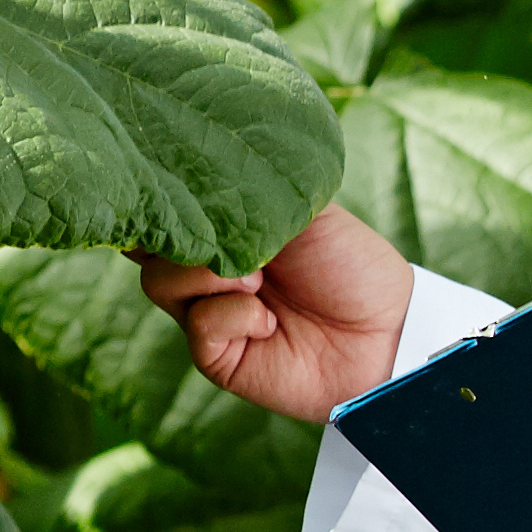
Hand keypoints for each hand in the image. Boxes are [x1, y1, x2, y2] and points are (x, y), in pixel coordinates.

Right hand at [139, 204, 416, 420]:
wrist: (387, 331)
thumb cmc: (352, 266)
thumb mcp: (303, 213)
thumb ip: (246, 194)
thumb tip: (191, 177)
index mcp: (222, 230)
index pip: (162, 211)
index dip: (153, 201)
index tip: (160, 186)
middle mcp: (207, 269)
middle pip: (143, 247)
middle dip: (178, 235)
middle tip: (228, 239)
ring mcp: (209, 311)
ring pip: (159, 282)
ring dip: (208, 275)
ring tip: (258, 280)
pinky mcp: (217, 353)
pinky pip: (197, 324)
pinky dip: (231, 315)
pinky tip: (269, 321)